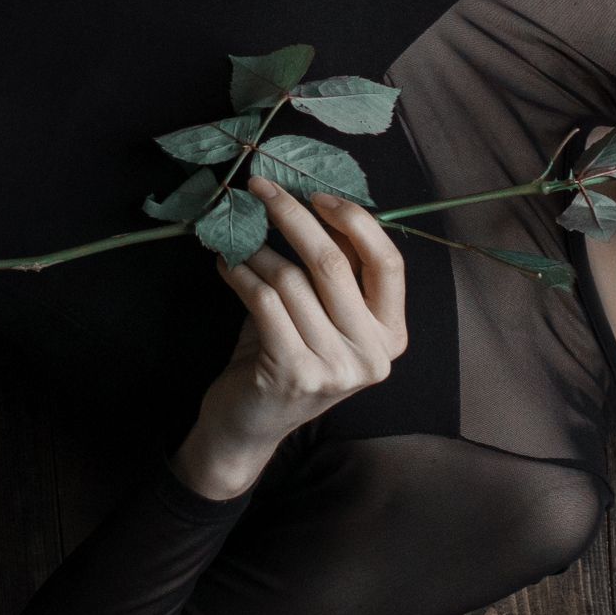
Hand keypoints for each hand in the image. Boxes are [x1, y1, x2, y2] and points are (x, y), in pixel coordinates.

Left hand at [173, 180, 408, 499]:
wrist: (248, 426)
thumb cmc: (285, 358)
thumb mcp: (321, 316)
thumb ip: (333, 271)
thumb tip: (315, 199)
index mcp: (391, 336)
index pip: (388, 264)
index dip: (355, 222)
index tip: (317, 195)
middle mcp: (372, 356)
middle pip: (333, 264)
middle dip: (292, 215)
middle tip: (259, 188)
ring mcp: (335, 369)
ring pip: (291, 281)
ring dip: (255, 249)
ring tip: (234, 236)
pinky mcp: (293, 373)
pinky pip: (264, 301)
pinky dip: (240, 273)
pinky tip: (225, 262)